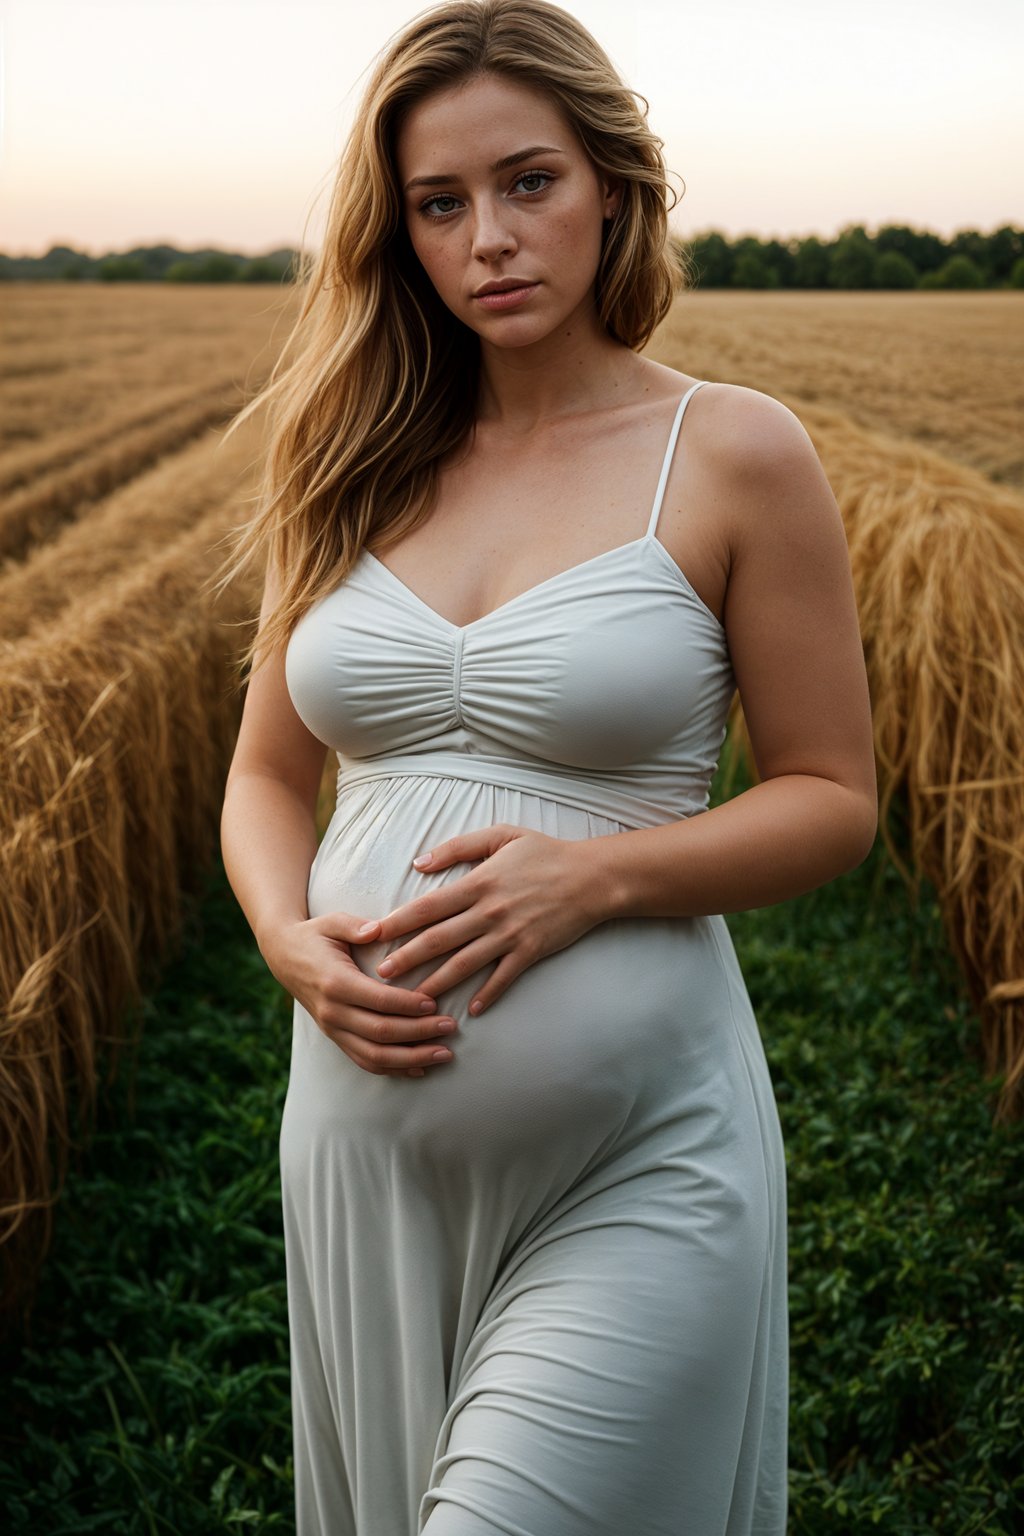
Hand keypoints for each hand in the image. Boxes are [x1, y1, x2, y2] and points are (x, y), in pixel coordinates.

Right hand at [261, 911, 459, 1077]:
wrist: (284, 956)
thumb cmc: (315, 936)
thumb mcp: (332, 922)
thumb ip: (355, 925)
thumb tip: (379, 928)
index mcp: (335, 982)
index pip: (378, 1001)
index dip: (407, 1005)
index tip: (435, 1004)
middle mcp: (333, 1012)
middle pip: (381, 1033)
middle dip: (419, 1033)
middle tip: (451, 1027)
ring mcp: (333, 1029)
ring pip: (374, 1056)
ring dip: (412, 1059)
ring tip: (445, 1054)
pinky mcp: (336, 1038)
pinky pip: (365, 1061)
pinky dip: (393, 1069)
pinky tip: (420, 1068)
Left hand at [371, 824, 609, 1013]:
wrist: (592, 876)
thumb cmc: (545, 852)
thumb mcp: (500, 835)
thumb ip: (457, 847)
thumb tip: (419, 862)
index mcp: (478, 883)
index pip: (427, 906)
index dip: (396, 922)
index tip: (371, 934)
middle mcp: (489, 911)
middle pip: (437, 939)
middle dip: (405, 958)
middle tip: (378, 974)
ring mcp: (510, 934)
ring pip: (464, 964)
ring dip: (435, 982)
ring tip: (411, 998)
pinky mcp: (530, 951)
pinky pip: (503, 977)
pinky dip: (486, 994)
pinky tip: (470, 1009)